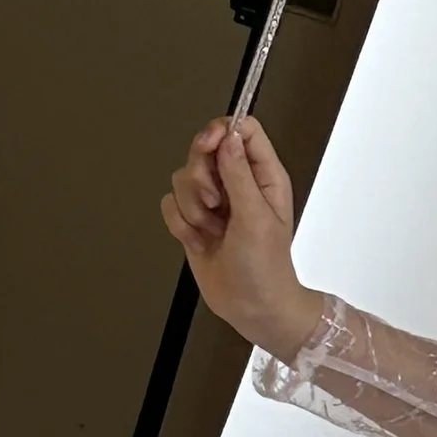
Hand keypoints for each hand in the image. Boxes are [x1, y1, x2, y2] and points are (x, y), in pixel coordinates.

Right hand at [160, 116, 323, 359]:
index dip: (221, 131)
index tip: (209, 148)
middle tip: (214, 203)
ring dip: (192, 207)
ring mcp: (214, 201)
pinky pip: (170, 204)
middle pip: (204, 149)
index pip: (242, 130)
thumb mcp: (256, 217)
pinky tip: (199, 241)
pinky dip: (180, 224)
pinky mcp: (194, 219)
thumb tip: (228, 136)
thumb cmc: (265, 268)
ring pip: (183, 178)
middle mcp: (238, 183)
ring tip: (212, 230)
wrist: (251, 306)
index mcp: (263, 176)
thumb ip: (239, 174)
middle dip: (200, 177)